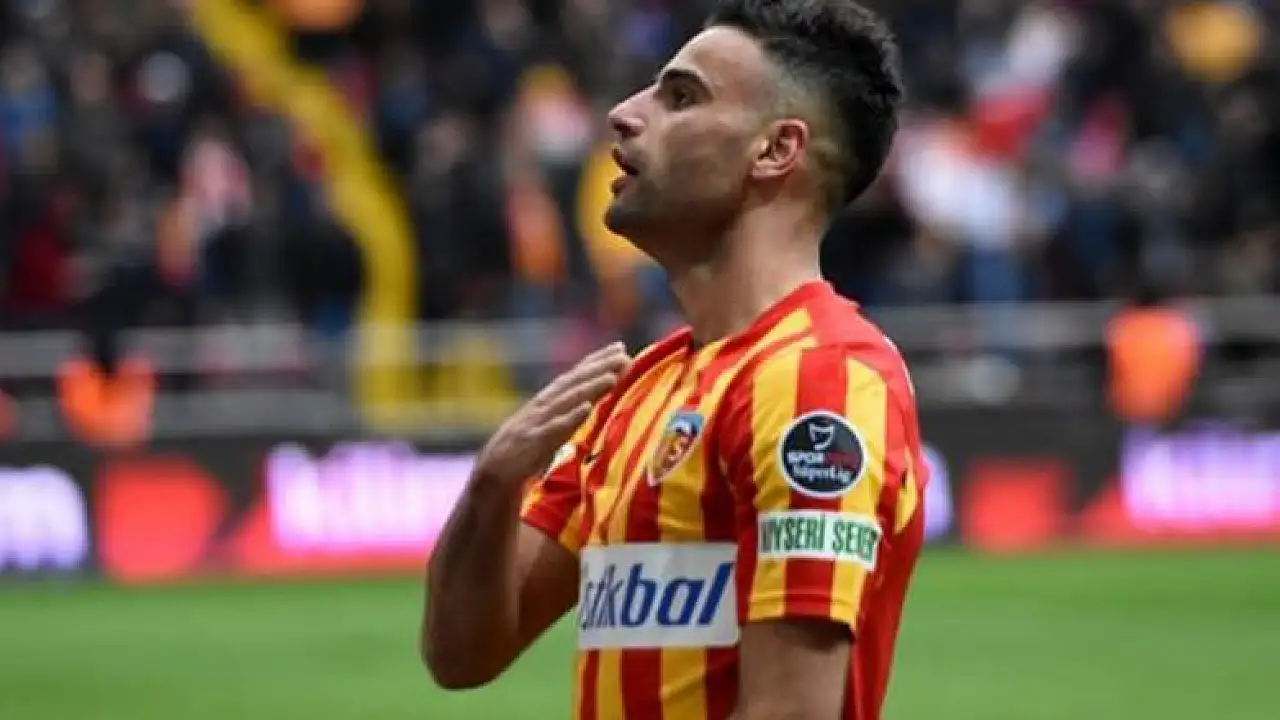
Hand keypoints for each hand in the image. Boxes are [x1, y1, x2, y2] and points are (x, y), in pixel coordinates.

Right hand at [475, 342, 630, 488]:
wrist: (492, 475)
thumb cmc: (524, 452)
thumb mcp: (547, 428)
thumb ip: (566, 414)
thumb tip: (591, 401)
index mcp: (547, 402)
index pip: (574, 376)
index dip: (596, 361)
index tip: (620, 348)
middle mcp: (542, 407)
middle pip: (574, 383)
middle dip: (599, 368)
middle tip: (623, 355)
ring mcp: (536, 423)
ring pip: (567, 401)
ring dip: (589, 388)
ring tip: (611, 377)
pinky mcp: (531, 443)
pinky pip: (553, 429)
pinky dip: (570, 417)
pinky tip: (586, 408)